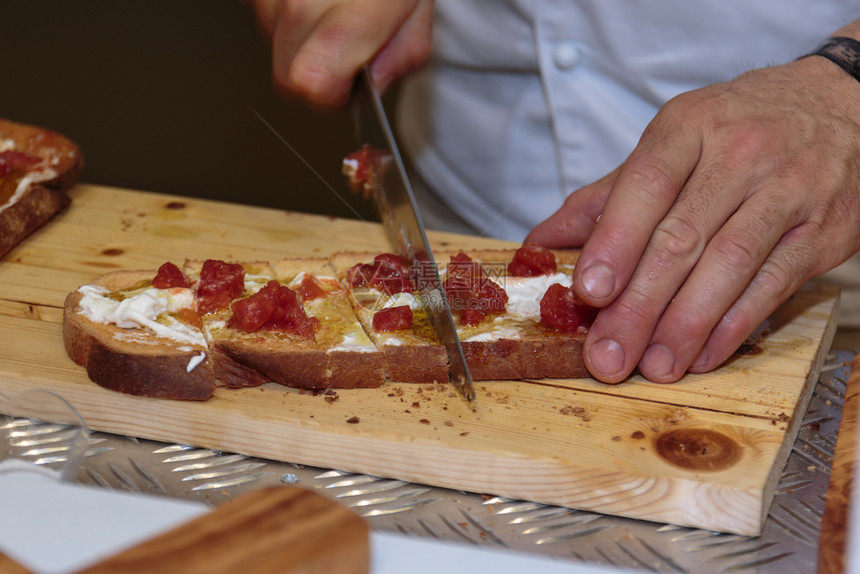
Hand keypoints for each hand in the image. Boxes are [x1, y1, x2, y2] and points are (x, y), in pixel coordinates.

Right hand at [252, 0, 433, 106]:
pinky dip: (285, 12)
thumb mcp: (418, 9)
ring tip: (333, 7)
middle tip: (346, 45)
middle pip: (287, 76)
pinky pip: (261, 14)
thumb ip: (401, 57)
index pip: (315, 84)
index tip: (348, 84)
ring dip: (301, 38)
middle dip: (318, 72)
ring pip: (272, 45)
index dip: (333, 95)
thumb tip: (371, 86)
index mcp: (355, 8)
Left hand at [527, 55, 859, 383]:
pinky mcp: (823, 230)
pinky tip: (702, 356)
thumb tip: (540, 243)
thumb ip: (606, 197)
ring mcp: (788, 192)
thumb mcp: (670, 144)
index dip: (614, 242)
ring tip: (651, 366)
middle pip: (682, 238)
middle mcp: (740, 155)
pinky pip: (773, 286)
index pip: (646, 186)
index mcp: (688, 128)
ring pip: (729, 267)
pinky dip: (733, 327)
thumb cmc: (736, 130)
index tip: (587, 292)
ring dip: (685, 326)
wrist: (841, 106)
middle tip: (607, 355)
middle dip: (639, 306)